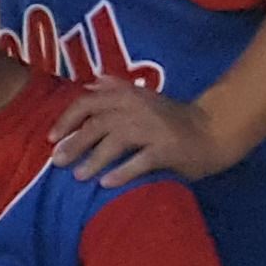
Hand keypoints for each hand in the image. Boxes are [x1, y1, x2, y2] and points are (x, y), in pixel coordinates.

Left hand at [47, 80, 227, 188]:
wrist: (214, 130)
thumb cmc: (173, 118)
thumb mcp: (145, 96)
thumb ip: (117, 89)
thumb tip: (92, 82)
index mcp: (128, 95)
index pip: (87, 102)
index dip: (66, 119)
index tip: (50, 137)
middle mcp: (137, 108)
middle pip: (96, 124)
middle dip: (73, 143)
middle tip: (56, 161)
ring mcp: (153, 129)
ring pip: (115, 142)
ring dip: (93, 160)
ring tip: (78, 176)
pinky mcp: (167, 149)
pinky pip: (139, 161)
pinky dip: (121, 172)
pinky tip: (106, 183)